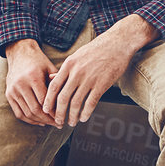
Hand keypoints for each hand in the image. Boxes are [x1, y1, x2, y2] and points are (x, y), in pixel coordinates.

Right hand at [4, 40, 58, 125]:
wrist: (19, 53)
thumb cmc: (38, 61)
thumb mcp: (50, 68)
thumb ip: (57, 82)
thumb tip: (66, 100)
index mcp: (33, 77)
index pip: (44, 101)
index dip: (53, 112)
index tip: (62, 118)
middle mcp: (21, 84)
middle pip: (35, 109)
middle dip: (48, 120)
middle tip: (58, 124)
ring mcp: (13, 90)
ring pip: (27, 113)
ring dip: (40, 121)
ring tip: (50, 124)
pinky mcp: (8, 94)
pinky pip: (18, 113)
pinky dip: (29, 120)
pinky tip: (39, 122)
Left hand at [40, 17, 157, 126]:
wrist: (118, 43)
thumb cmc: (97, 49)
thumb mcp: (77, 55)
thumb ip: (65, 69)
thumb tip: (51, 80)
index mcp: (69, 65)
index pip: (54, 86)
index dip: (49, 100)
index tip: (46, 110)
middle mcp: (77, 72)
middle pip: (63, 97)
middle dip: (59, 113)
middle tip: (58, 121)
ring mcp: (89, 78)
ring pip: (76, 102)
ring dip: (72, 116)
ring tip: (71, 122)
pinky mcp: (102, 84)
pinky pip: (91, 102)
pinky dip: (86, 112)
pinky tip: (84, 118)